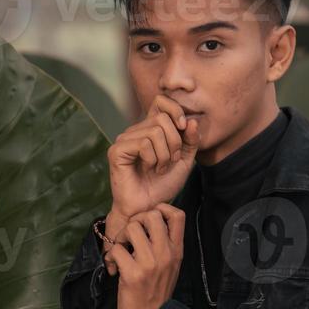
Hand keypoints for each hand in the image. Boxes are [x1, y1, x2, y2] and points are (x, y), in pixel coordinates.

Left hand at [104, 204, 184, 308]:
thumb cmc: (157, 294)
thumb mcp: (170, 267)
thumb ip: (165, 247)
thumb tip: (150, 225)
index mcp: (177, 251)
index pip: (178, 215)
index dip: (162, 209)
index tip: (149, 220)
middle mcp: (166, 254)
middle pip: (151, 215)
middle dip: (136, 220)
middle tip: (130, 236)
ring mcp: (150, 263)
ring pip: (131, 228)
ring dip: (120, 238)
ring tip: (121, 251)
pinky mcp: (132, 274)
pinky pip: (116, 249)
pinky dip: (111, 257)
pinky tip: (114, 267)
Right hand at [106, 94, 200, 219]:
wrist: (149, 207)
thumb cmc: (163, 185)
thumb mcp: (185, 161)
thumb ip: (191, 140)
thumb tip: (191, 121)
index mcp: (150, 128)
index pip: (161, 100)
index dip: (176, 110)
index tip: (185, 128)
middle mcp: (136, 130)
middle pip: (162, 118)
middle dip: (175, 142)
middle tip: (172, 161)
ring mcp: (124, 139)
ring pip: (155, 131)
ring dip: (165, 155)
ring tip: (160, 168)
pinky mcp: (117, 150)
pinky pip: (143, 143)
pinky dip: (153, 159)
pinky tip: (149, 169)